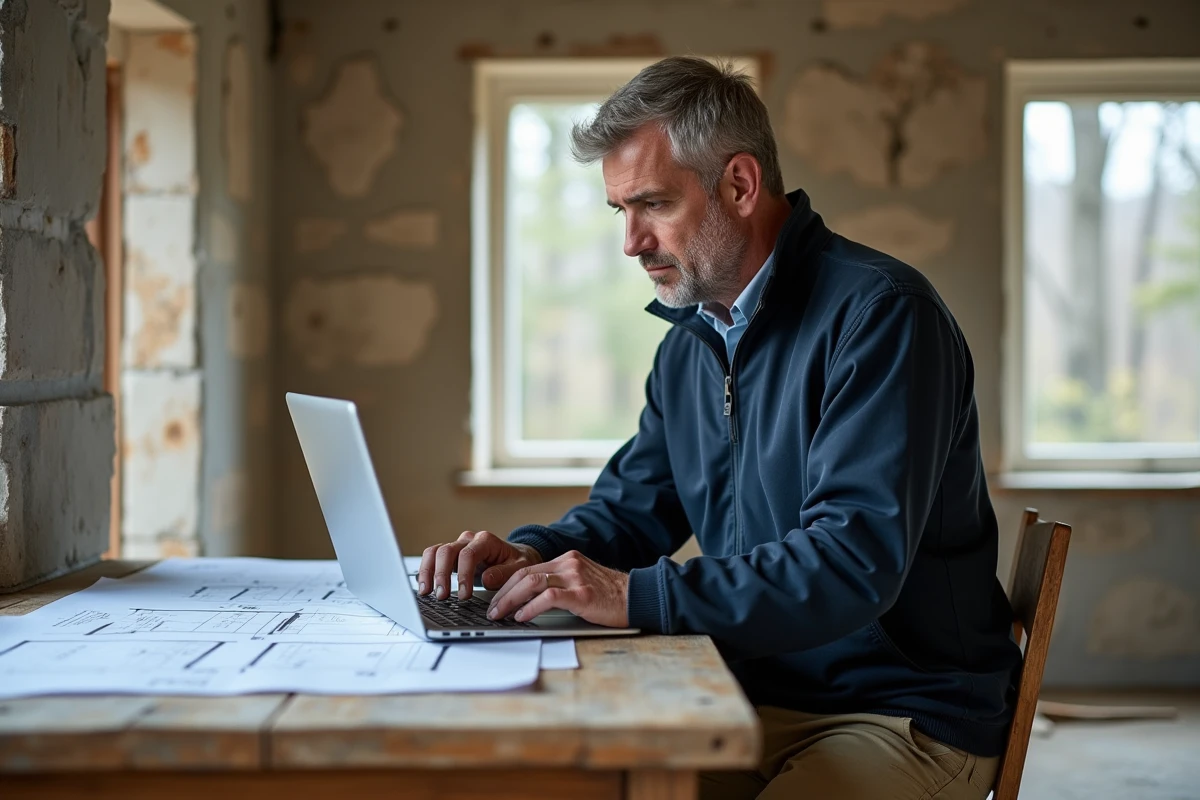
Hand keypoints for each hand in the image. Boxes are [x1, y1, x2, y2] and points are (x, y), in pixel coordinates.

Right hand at [417, 531, 541, 600]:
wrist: (514, 557)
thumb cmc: (516, 562)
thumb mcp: (519, 568)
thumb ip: (505, 573)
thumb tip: (486, 580)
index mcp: (486, 541)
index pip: (468, 554)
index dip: (463, 575)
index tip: (463, 595)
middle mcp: (468, 540)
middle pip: (447, 551)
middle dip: (441, 575)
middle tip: (442, 597)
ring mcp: (457, 546)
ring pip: (434, 552)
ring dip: (428, 572)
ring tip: (426, 593)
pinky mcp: (451, 555)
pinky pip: (432, 558)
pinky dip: (426, 571)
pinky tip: (424, 587)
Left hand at [487, 550, 628, 627]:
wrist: (638, 597)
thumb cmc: (610, 597)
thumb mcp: (581, 583)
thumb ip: (559, 586)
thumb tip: (529, 602)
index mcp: (567, 560)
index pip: (528, 569)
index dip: (507, 584)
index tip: (495, 598)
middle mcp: (568, 564)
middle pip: (525, 574)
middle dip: (503, 593)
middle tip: (491, 609)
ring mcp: (575, 577)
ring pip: (532, 583)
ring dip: (510, 600)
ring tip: (499, 614)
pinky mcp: (582, 594)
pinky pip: (548, 598)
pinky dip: (531, 608)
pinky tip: (522, 617)